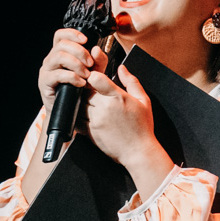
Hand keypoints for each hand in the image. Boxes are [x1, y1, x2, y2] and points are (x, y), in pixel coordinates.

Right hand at [36, 29, 106, 110]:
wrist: (71, 111)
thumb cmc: (81, 90)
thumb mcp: (95, 73)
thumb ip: (99, 61)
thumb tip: (97, 49)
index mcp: (61, 53)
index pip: (61, 35)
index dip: (72, 34)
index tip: (85, 40)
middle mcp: (52, 59)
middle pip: (62, 44)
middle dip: (80, 51)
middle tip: (91, 63)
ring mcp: (47, 70)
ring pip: (59, 57)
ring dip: (76, 64)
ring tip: (86, 75)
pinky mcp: (45, 82)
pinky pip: (57, 74)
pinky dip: (72, 77)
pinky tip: (81, 83)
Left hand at [85, 60, 167, 180]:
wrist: (138, 152)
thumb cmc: (143, 127)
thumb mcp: (144, 101)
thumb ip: (132, 82)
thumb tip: (122, 68)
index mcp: (118, 97)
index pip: (95, 78)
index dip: (93, 75)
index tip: (95, 78)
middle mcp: (104, 108)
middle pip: (84, 90)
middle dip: (85, 88)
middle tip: (90, 89)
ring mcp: (95, 120)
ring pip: (78, 103)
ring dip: (79, 100)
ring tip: (88, 102)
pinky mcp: (90, 131)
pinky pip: (76, 118)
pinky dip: (76, 114)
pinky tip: (84, 113)